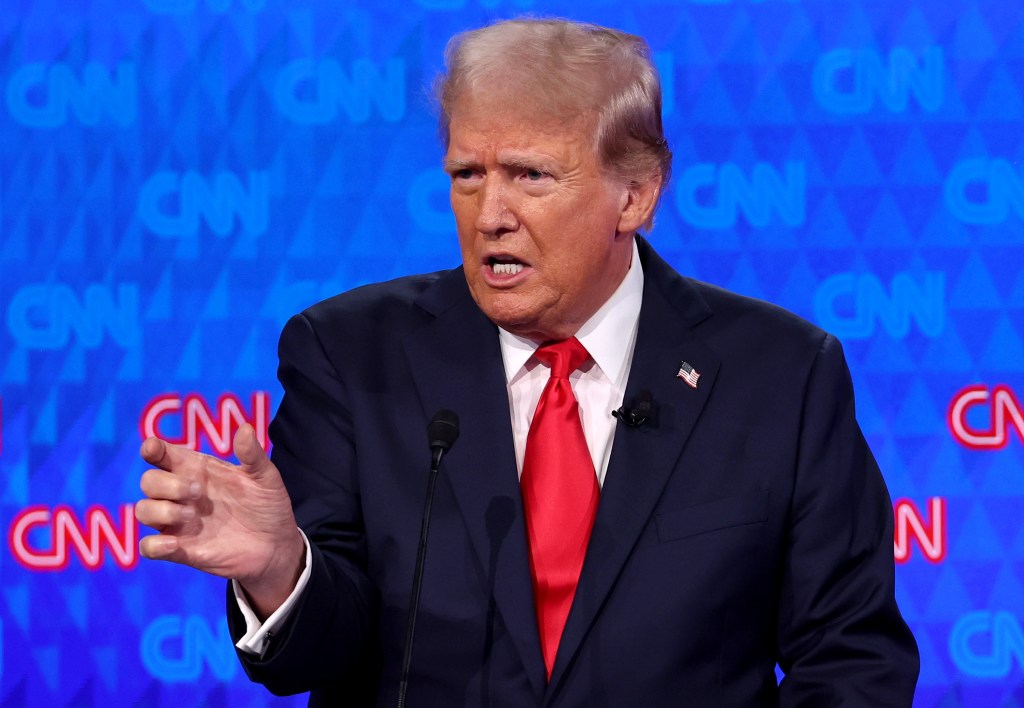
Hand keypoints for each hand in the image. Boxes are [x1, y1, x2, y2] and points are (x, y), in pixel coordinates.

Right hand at [136, 424, 304, 616]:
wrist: (277, 544)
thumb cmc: (267, 505)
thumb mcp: (265, 477)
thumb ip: (253, 455)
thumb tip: (245, 428)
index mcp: (197, 470)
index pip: (162, 454)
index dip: (152, 449)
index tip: (154, 449)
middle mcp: (182, 495)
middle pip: (149, 481)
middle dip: (166, 484)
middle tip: (198, 491)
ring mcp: (178, 522)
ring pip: (143, 510)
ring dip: (161, 511)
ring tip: (192, 516)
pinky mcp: (181, 549)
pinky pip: (149, 547)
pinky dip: (154, 545)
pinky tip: (175, 544)